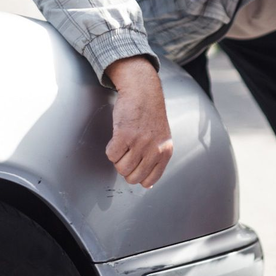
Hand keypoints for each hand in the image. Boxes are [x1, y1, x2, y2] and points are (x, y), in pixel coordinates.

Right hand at [104, 56, 173, 187]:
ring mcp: (139, 143)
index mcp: (165, 152)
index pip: (149, 180)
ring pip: (120, 168)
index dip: (138, 176)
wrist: (143, 91)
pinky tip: (117, 137)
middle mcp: (154, 149)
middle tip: (127, 153)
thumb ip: (156, 159)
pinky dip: (110, 149)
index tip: (135, 166)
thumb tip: (147, 184)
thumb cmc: (150, 113)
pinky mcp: (124, 135)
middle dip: (125, 168)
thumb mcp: (162, 138)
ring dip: (117, 158)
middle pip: (132, 177)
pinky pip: (111, 155)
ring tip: (123, 144)